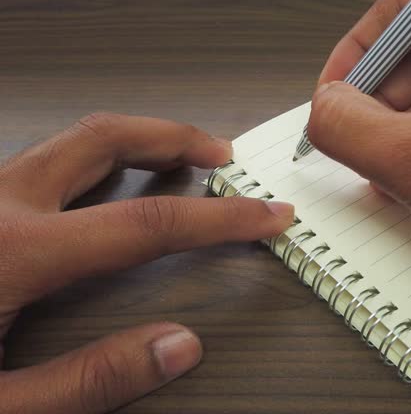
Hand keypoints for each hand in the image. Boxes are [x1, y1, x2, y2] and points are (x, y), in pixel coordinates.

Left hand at [0, 113, 292, 413]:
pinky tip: (105, 185)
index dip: (220, 218)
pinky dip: (92, 157)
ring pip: (68, 140)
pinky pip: (42, 160)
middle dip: (174, 138)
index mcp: (12, 252)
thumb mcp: (1, 409)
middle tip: (223, 154)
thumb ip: (89, 380)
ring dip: (134, 140)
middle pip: (103, 140)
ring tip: (178, 157)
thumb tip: (179, 347)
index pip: (145, 224)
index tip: (269, 214)